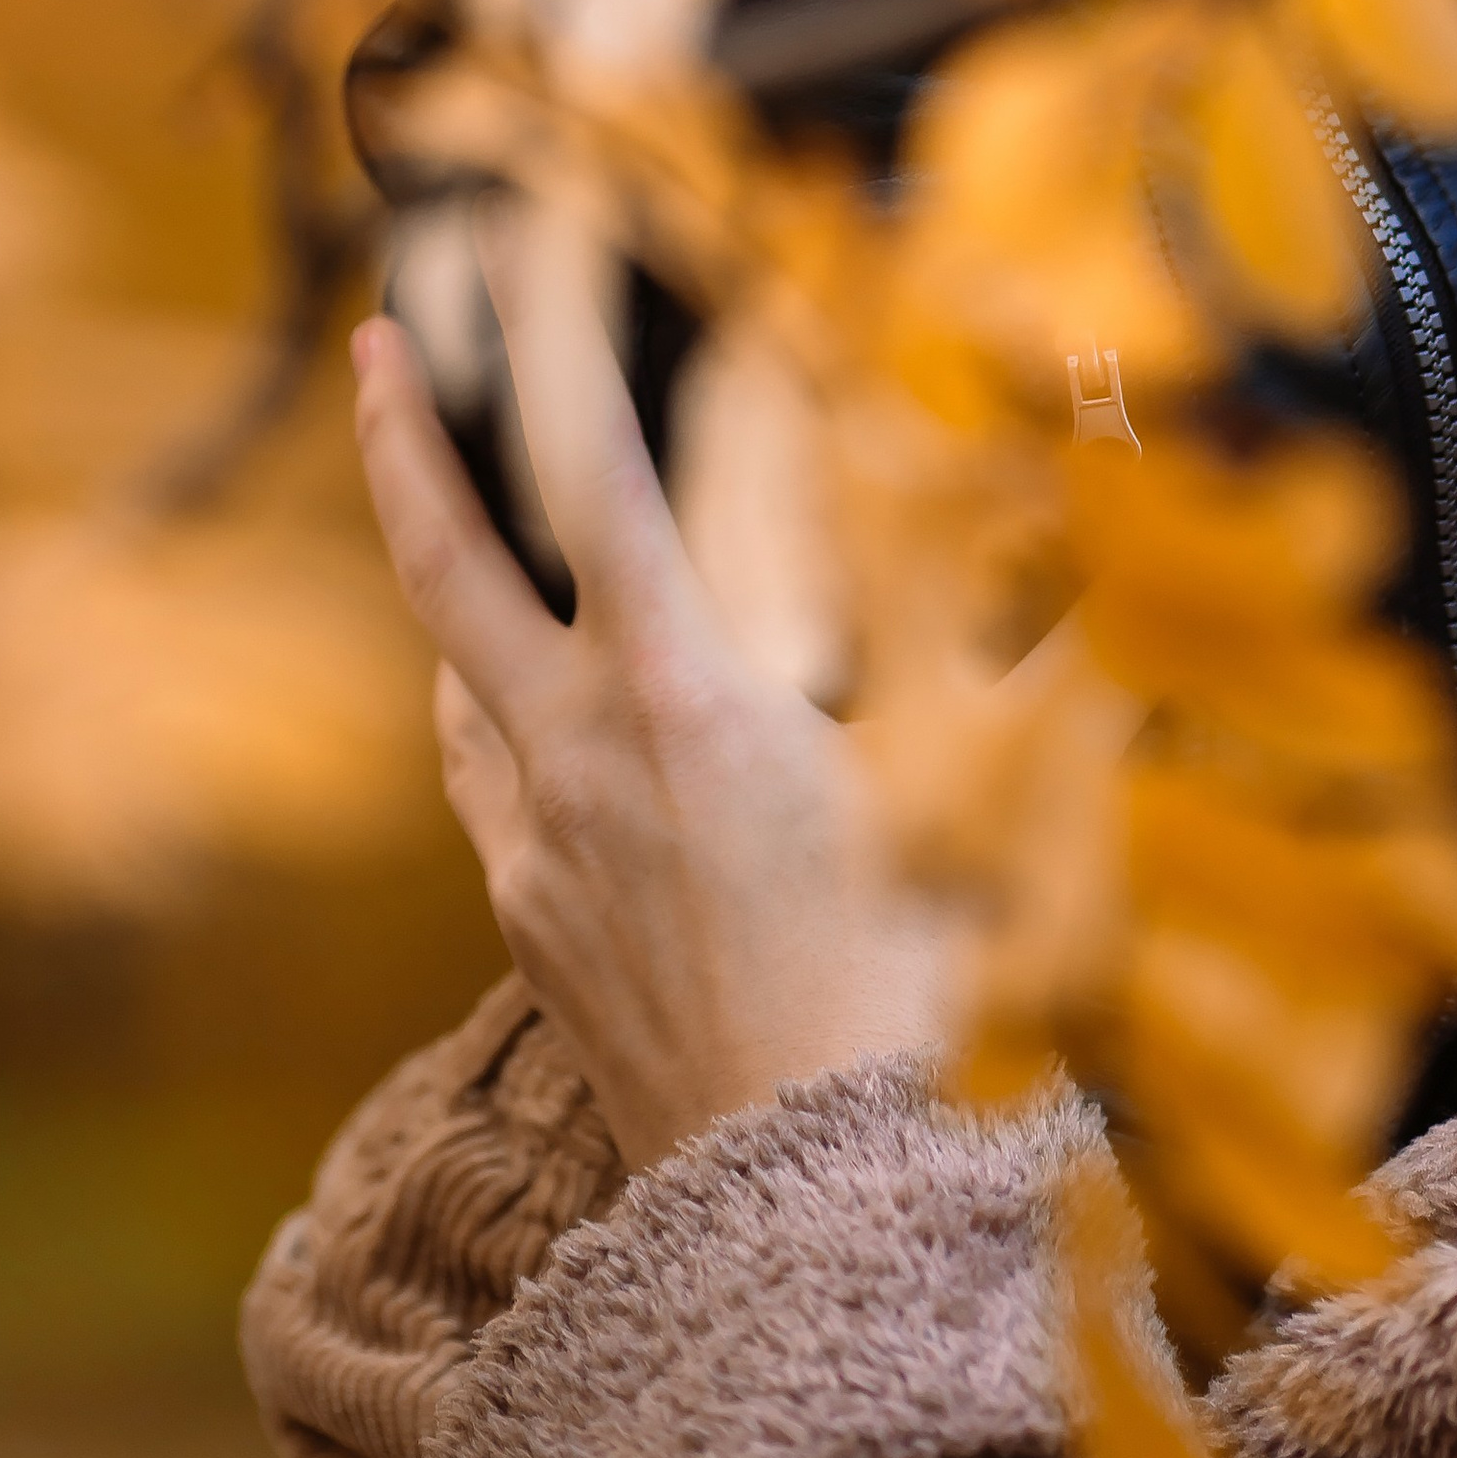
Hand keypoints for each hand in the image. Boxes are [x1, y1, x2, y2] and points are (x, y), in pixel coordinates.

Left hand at [353, 203, 945, 1170]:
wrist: (813, 1206)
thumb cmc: (918, 994)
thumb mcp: (974, 785)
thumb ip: (1014, 638)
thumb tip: (1077, 522)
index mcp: (680, 698)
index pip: (591, 478)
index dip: (554, 348)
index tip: (516, 251)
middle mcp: (577, 760)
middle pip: (446, 564)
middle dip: (403, 439)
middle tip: (379, 346)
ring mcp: (538, 852)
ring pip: (455, 679)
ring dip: (450, 583)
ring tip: (463, 517)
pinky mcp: (532, 933)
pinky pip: (485, 783)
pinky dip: (490, 709)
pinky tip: (522, 710)